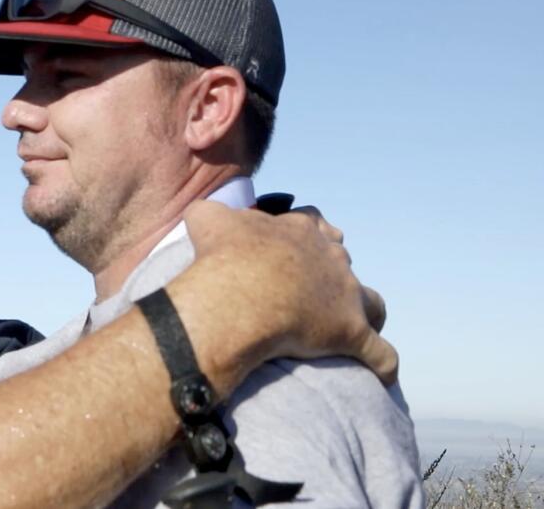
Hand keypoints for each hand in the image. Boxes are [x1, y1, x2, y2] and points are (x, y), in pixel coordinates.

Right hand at [172, 200, 396, 387]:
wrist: (240, 295)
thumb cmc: (224, 256)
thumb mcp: (209, 220)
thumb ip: (210, 212)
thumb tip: (202, 213)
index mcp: (299, 231)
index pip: (312, 223)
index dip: (307, 234)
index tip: (293, 247)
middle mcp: (331, 258)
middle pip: (343, 260)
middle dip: (331, 274)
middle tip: (308, 291)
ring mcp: (347, 295)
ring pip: (372, 303)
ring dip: (366, 313)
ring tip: (351, 328)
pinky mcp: (353, 332)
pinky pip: (380, 353)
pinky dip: (383, 364)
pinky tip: (382, 374)